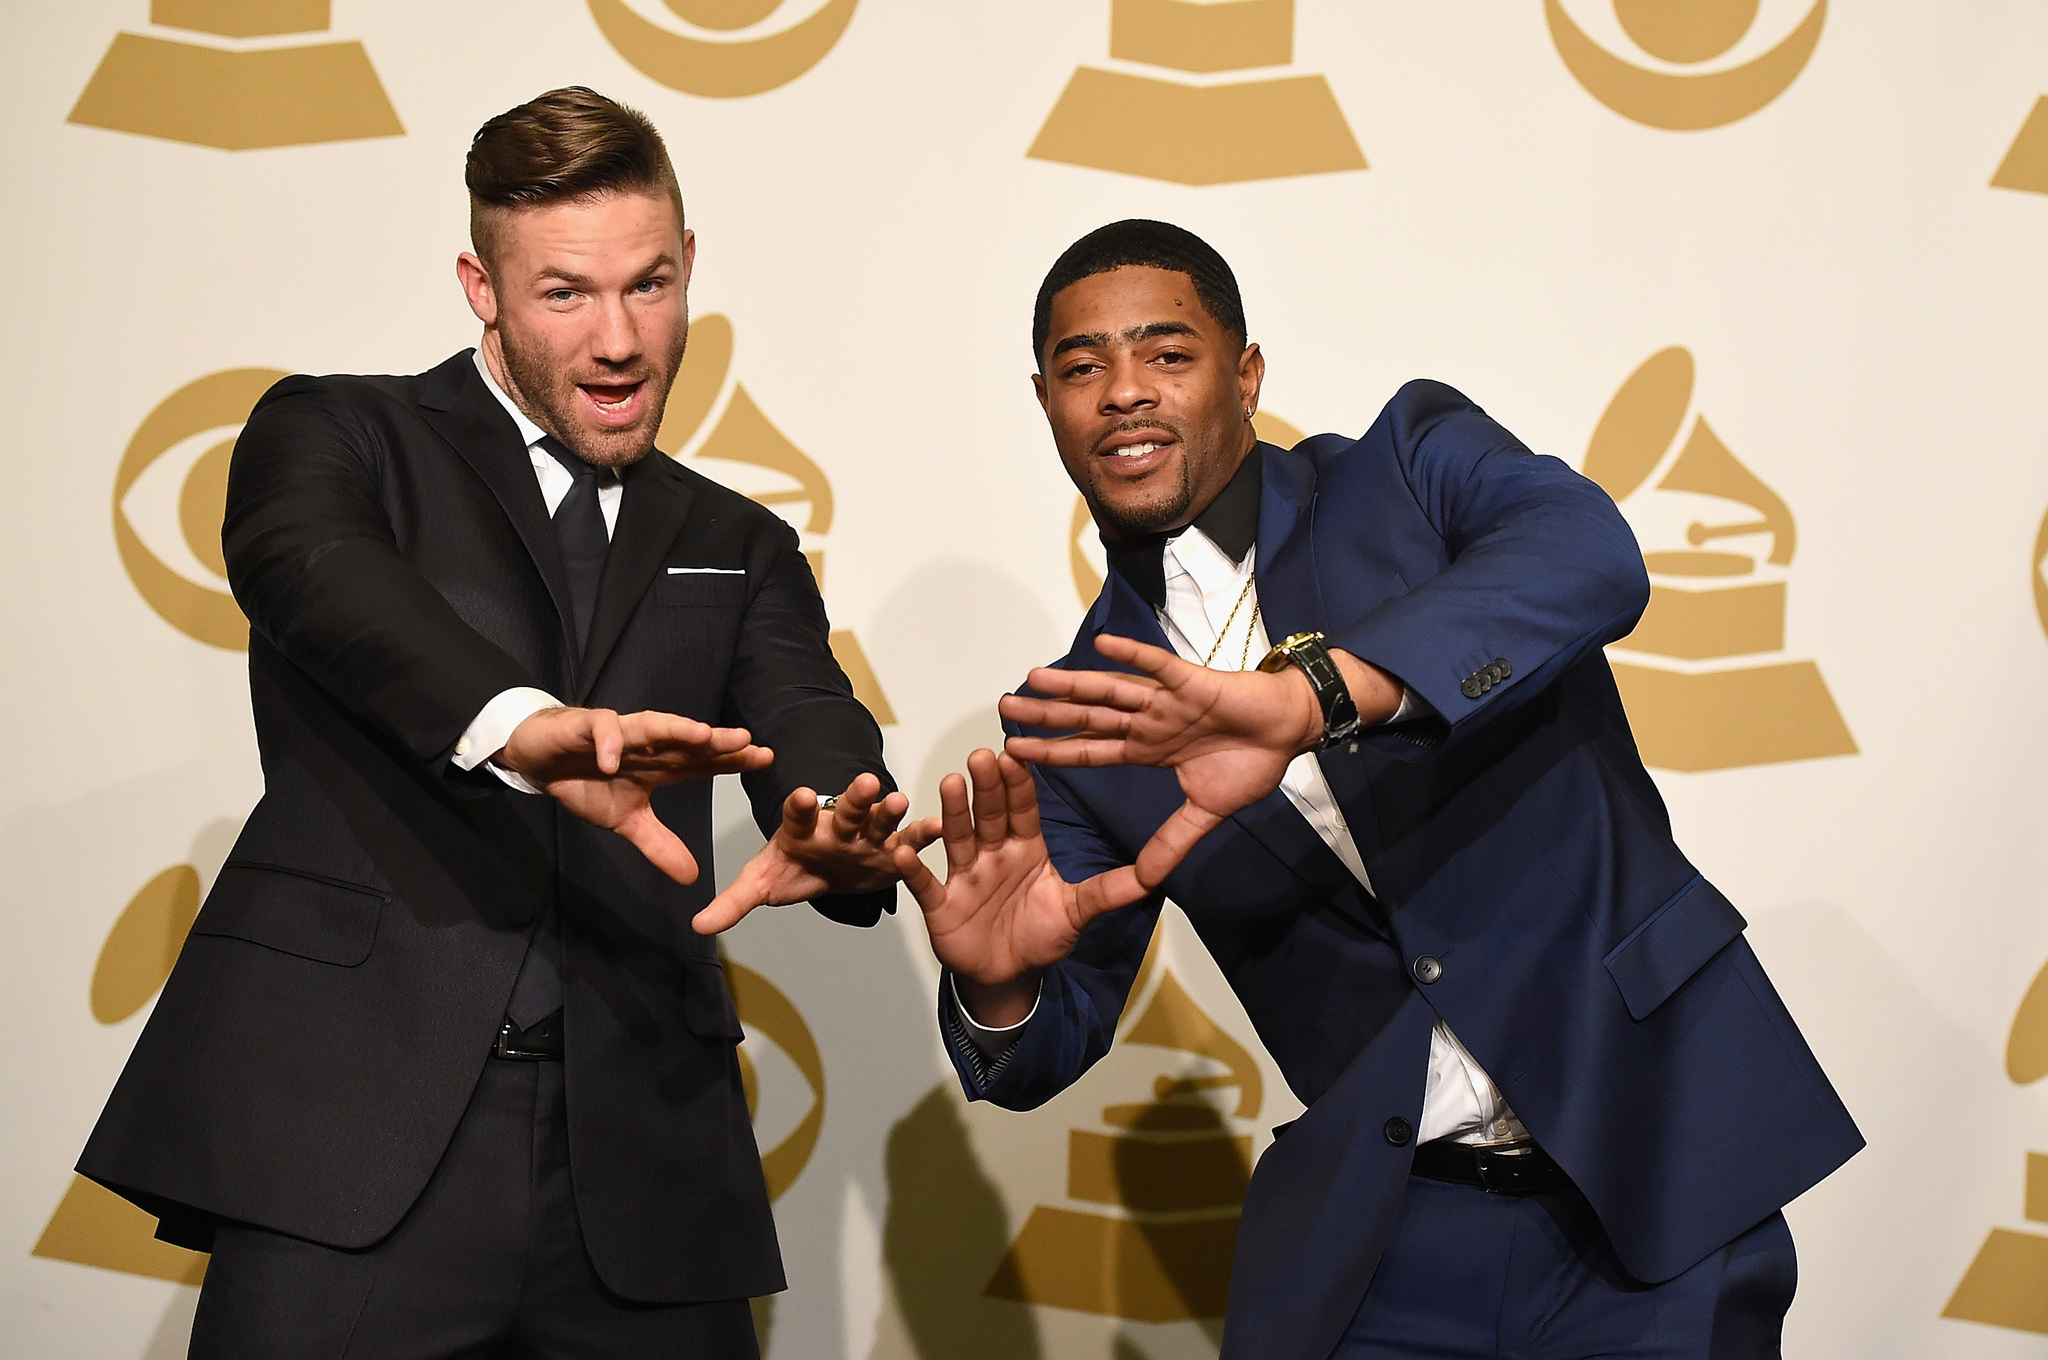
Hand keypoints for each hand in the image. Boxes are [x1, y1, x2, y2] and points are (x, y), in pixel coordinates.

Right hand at [497, 706, 770, 886]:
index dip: (733, 759)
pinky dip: (607, 743)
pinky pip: (601, 730)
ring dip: (675, 729)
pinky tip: (612, 759)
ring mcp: (620, 732)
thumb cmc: (587, 781)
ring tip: (701, 735)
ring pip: (652, 724)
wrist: (542, 760)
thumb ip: (659, 845)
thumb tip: (692, 877)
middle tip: (747, 741)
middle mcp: (647, 744)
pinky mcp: (588, 726)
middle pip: (687, 740)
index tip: (766, 759)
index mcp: (661, 764)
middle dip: (716, 740)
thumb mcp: (626, 822)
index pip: (704, 759)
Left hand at [691, 773, 932, 934]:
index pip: (799, 815)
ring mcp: (865, 836)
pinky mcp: (891, 849)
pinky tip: (936, 827)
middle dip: (855, 798)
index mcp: (801, 830)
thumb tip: (697, 926)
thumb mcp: (762, 884)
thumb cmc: (795, 869)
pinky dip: (923, 834)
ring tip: (900, 801)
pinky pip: (909, 841)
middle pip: (846, 810)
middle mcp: (836, 827)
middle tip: (865, 783)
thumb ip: (733, 902)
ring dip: (889, 810)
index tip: (803, 796)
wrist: (828, 868)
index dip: (801, 806)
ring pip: (878, 819)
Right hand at [892, 750, 1194, 1026]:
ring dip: (952, 812)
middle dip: (986, 786)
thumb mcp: (1077, 912)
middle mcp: (993, 854)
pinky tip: (903, 851)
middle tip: (982, 755)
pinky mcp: (942, 903)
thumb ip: (1109, 891)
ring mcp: (965, 875)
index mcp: (1026, 849)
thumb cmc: (1040, 936)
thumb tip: (1154, 876)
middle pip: (989, 814)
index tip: (1017, 755)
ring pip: (957, 837)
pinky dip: (913, 869)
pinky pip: (925, 883)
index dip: (1019, 785)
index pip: (1023, 810)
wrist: (1008, 975)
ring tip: (949, 782)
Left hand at [998, 633, 1399, 876]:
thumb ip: (1173, 840)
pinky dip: (1131, 655)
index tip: (1014, 748)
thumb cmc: (1251, 762)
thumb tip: (1148, 880)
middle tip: (1004, 707)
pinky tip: (1101, 644)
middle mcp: (1149, 721)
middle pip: (1087, 718)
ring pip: (1111, 691)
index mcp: (1148, 749)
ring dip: (1074, 685)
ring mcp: (1167, 701)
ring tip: (1034, 678)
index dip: (1053, 750)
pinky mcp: (1192, 683)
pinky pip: (1157, 667)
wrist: (1289, 731)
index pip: (1090, 750)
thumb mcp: (1205, 811)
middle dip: (1047, 715)